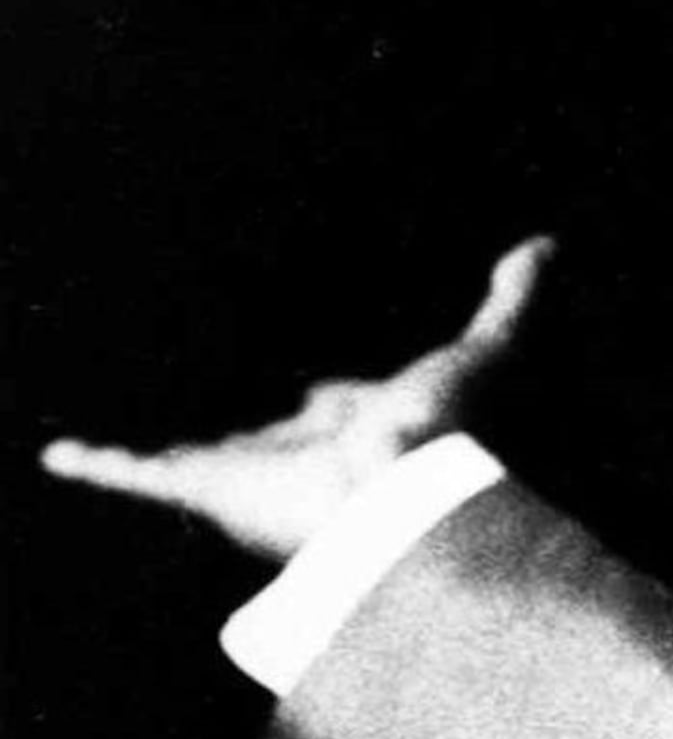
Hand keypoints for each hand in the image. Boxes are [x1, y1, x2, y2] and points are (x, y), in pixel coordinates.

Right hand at [38, 238, 552, 562]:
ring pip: (205, 462)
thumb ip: (515, 298)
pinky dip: (96, 462)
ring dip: (170, 462)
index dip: (344, 398)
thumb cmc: (450, 430)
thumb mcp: (489, 347)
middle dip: (265, 441)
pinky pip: (135, 473)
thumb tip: (547, 243)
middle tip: (250, 435)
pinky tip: (59, 454)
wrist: (401, 495)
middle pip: (275, 441)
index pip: (345, 405)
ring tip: (146, 458)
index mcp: (368, 428)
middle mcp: (310, 456)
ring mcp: (255, 474)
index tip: (336, 393)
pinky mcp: (204, 485)